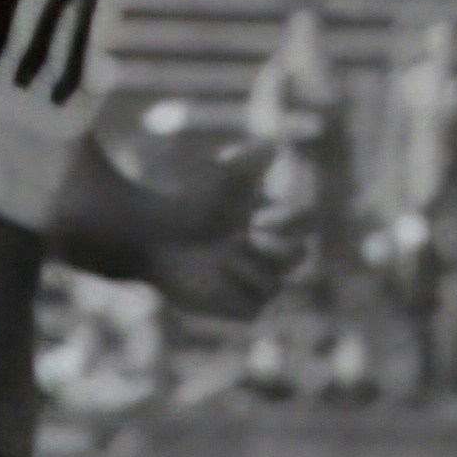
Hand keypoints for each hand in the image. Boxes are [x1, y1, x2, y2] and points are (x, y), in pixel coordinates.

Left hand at [142, 140, 310, 329]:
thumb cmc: (188, 207)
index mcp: (274, 225)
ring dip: (250, 270)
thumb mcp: (219, 183)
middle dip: (279, 249)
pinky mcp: (234, 307)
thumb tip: (273, 145)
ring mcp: (253, 284)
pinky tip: (215, 276)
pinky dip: (236, 295)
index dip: (291, 219)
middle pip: (298, 256)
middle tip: (250, 235)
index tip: (257, 217)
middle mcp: (269, 256)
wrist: (151, 237)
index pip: (305, 221)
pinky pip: (252, 310)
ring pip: (274, 286)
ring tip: (222, 256)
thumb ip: (247, 161)